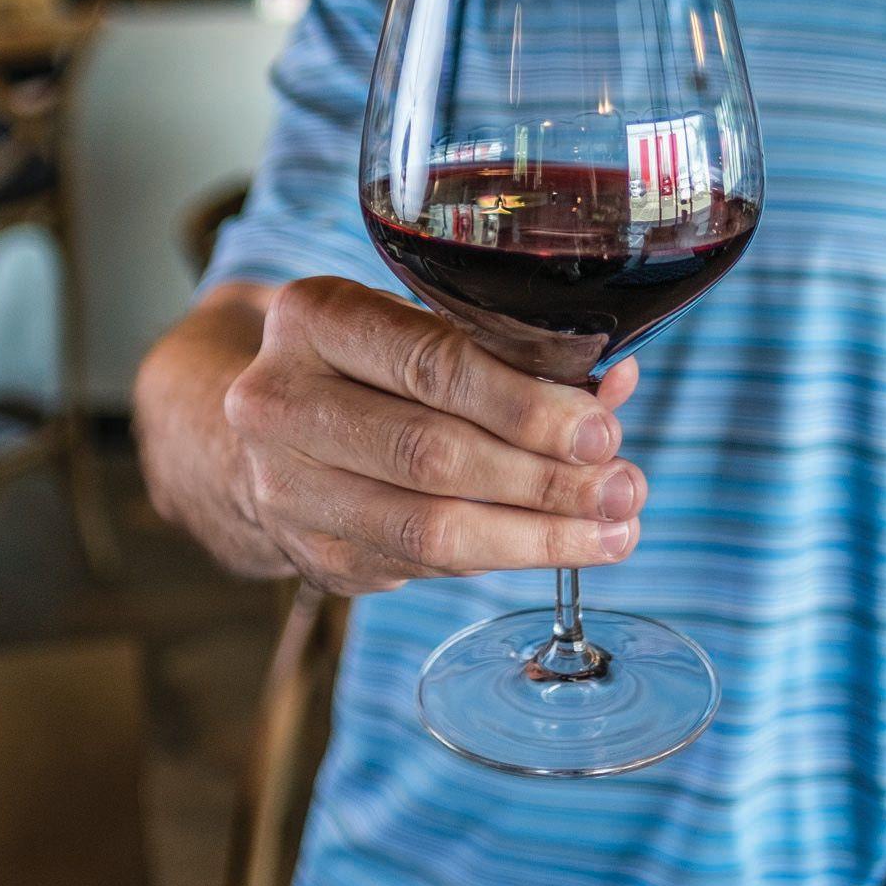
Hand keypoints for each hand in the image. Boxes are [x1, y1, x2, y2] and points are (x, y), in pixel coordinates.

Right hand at [221, 277, 643, 595]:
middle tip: (622, 487)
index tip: (600, 431)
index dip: (523, 403)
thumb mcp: (419, 324)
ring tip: (613, 530)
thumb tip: (614, 383)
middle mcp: (280, 403)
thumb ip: (513, 349)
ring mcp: (286, 488)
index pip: (430, 363)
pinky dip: (503, 556)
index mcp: (312, 319)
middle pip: (430, 453)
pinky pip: (424, 566)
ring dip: (536, 536)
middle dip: (543, 478)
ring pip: (427, 528)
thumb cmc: (367, 362)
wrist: (262, 429)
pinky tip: (562, 547)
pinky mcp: (310, 554)